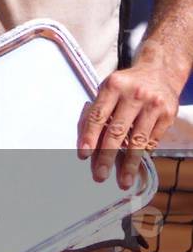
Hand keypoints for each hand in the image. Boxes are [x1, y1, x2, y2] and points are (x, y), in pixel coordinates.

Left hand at [78, 63, 177, 188]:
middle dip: (106, 156)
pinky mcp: (168, 115)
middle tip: (99, 175)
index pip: (98, 115)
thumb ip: (100, 111)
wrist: (159, 71)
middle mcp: (133, 94)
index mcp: (113, 85)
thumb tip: (88, 142)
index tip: (83, 154)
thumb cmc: (127, 84)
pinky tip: (136, 165)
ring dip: (128, 164)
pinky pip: (152, 140)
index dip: (89, 136)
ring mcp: (152, 105)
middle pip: (116, 131)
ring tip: (122, 181)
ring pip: (137, 141)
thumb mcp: (110, 89)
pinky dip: (142, 154)